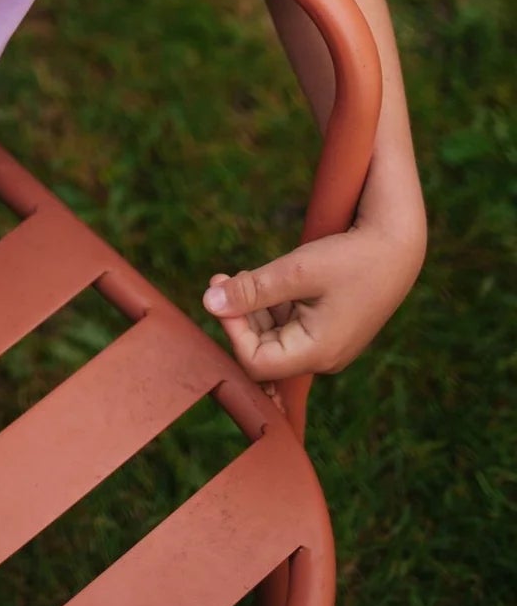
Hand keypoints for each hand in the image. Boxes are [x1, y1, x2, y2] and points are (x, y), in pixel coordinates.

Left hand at [201, 218, 422, 385]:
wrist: (397, 243)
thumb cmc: (350, 257)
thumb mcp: (295, 271)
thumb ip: (252, 290)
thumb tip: (208, 302)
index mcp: (317, 352)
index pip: (255, 362)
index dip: (231, 330)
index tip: (219, 292)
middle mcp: (323, 357)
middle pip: (263, 352)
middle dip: (238, 317)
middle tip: (220, 278)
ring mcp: (328, 344)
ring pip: (275, 338)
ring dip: (253, 309)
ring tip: (242, 275)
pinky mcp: (330, 329)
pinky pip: (291, 327)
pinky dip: (273, 306)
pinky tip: (268, 280)